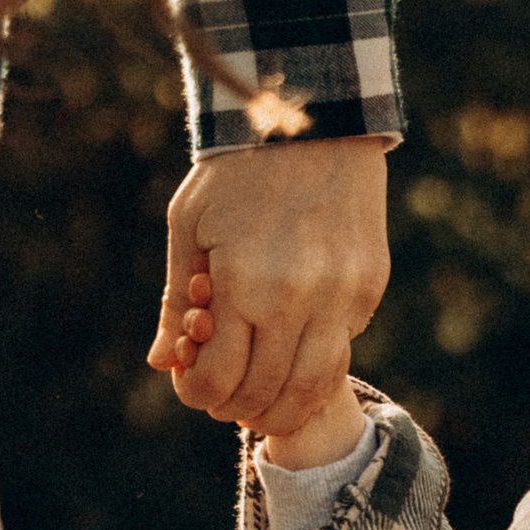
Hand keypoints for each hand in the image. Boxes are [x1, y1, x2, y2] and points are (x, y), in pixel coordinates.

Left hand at [147, 137, 390, 435]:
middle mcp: (295, 299)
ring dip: (284, 408)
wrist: (312, 121)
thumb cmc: (236, 172)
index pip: (220, 377)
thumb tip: (162, 361)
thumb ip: (175, 298)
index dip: (200, 394)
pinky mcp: (367, 290)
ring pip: (313, 387)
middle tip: (227, 405)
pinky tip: (295, 366)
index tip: (194, 388)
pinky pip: (341, 351)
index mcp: (242, 282)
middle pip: (266, 392)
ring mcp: (340, 297)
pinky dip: (316, 370)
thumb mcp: (189, 225)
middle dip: (238, 407)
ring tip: (264, 407)